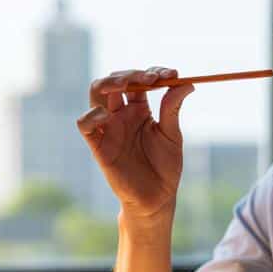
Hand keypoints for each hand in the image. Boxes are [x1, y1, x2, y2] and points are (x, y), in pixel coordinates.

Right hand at [76, 67, 194, 219]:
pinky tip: (108, 116)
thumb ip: (172, 108)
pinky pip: (85, 124)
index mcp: (139, 109)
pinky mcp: (98, 145)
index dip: (153, 73)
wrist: (157, 198)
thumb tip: (187, 83)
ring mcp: (108, 128)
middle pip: (115, 81)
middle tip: (151, 79)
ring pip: (96, 94)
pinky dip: (92, 115)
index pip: (139, 80)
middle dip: (131, 73)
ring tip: (125, 83)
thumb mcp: (171, 135)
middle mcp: (121, 114)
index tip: (172, 75)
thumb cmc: (165, 167)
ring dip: (108, 83)